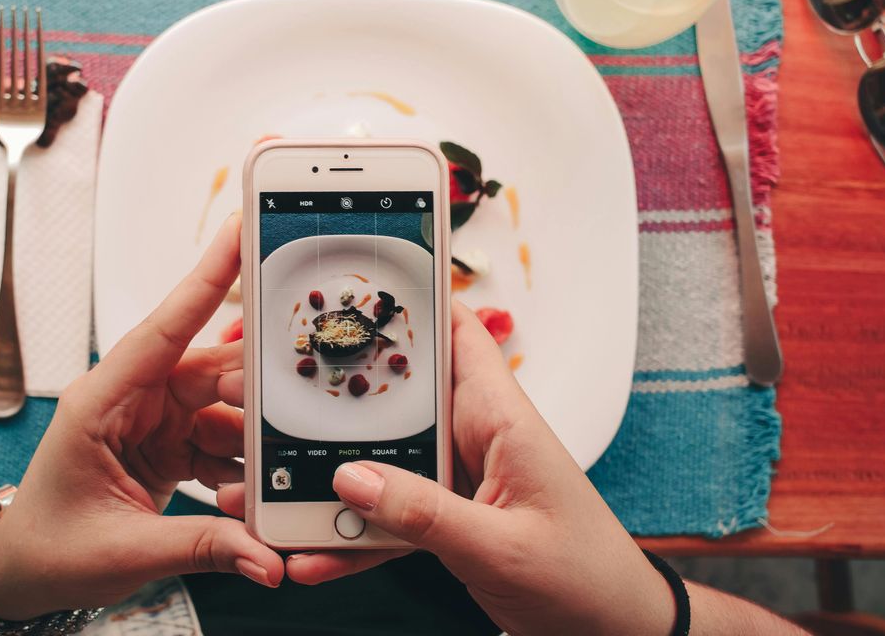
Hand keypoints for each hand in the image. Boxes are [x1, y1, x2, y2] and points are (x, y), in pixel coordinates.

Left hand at [0, 214, 282, 619]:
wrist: (24, 576)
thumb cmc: (48, 550)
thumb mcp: (125, 552)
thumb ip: (204, 548)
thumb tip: (267, 557)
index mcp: (101, 402)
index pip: (162, 330)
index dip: (205, 279)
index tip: (240, 233)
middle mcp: (130, 400)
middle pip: (210, 371)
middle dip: (257, 389)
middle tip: (299, 407)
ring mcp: (152, 421)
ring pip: (225, 408)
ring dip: (252, 443)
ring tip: (268, 480)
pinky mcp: (169, 445)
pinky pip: (222, 441)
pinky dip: (242, 468)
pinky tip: (249, 495)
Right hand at [222, 301, 673, 634]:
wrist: (613, 630)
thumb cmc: (585, 578)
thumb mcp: (501, 547)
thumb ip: (426, 515)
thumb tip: (352, 480)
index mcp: (501, 420)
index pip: (458, 335)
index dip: (413, 300)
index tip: (351, 283)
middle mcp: (476, 439)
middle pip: (398, 398)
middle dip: (338, 399)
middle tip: (271, 395)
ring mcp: (459, 479)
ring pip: (382, 462)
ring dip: (331, 481)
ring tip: (271, 496)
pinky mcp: (448, 519)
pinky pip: (389, 516)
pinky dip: (352, 536)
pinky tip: (314, 556)